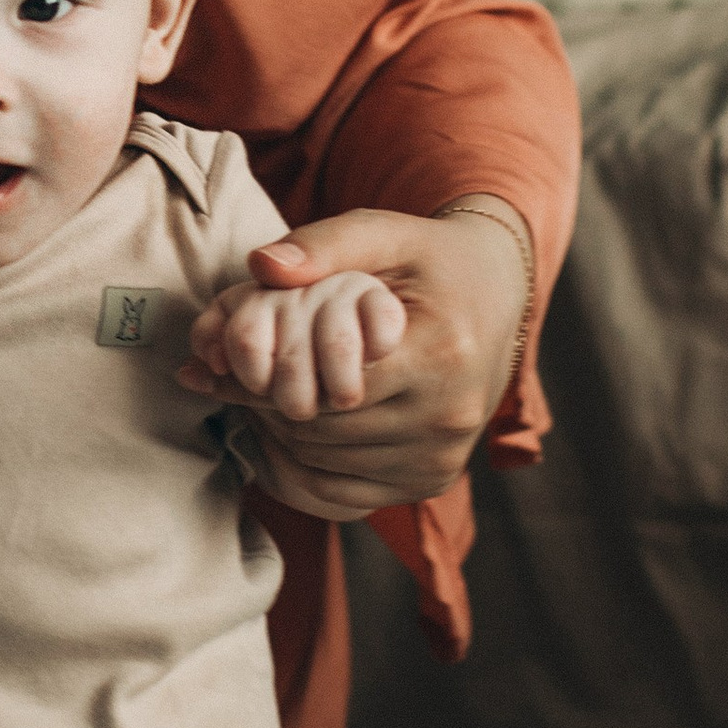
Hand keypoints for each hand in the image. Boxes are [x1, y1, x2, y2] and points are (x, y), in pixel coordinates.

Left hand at [175, 205, 531, 517]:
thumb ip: (321, 245)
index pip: (327, 385)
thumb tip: (261, 267)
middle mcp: (449, 417)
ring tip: (265, 389)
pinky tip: (292, 422)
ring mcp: (442, 457)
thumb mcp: (383, 234)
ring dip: (281, 430)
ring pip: (321, 459)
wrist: (497, 295)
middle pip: (320, 427)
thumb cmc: (429, 260)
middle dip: (268, 399)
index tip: (231, 349)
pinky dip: (302, 463)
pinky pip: (340, 493)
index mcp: (440, 356)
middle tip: (237, 372)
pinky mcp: (432, 480)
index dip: (270, 368)